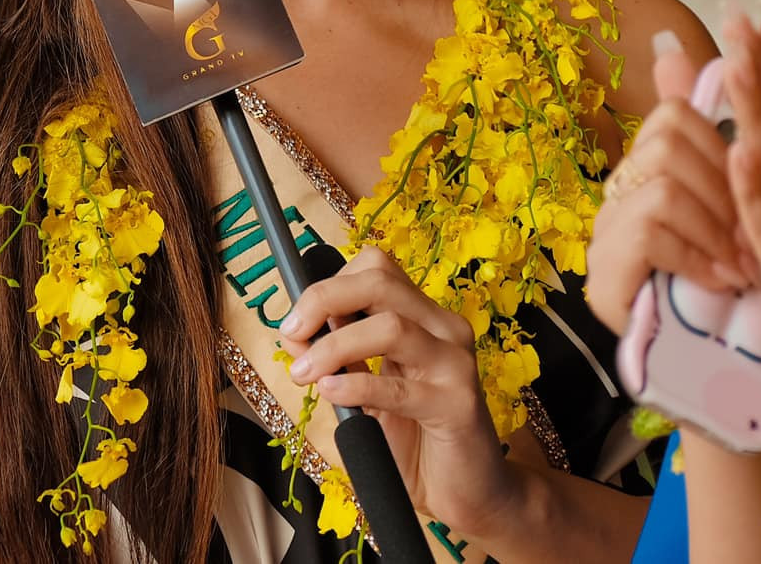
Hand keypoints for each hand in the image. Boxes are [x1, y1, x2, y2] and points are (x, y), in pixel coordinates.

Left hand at [280, 248, 514, 535]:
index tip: (296, 321)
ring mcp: (455, 364)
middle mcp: (444, 328)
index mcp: (424, 317)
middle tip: (291, 333)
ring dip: (334, 346)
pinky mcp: (458, 405)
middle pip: (380, 282)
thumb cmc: (417, 440)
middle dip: (323, 300)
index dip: (328, 285)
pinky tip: (331, 392)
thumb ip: (343, 356)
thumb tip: (297, 329)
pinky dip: (356, 385)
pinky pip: (398, 387)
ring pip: (390, 327)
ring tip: (305, 372)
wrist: (469, 493)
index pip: (376, 268)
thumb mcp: (370, 390)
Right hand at [585, 29, 753, 336]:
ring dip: (714, 226)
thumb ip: (726, 132)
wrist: (724, 376)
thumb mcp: (749, 205)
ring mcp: (606, 233)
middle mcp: (620, 192)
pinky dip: (696, 254)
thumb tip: (681, 46)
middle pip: (666, 143)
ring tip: (745, 263)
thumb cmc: (745, 285)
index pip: (676, 115)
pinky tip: (722, 279)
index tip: (755, 180)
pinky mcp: (602, 276)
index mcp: (653, 168)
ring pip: (661, 186)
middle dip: (723, 189)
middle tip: (758, 235)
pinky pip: (648, 232)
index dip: (723, 142)